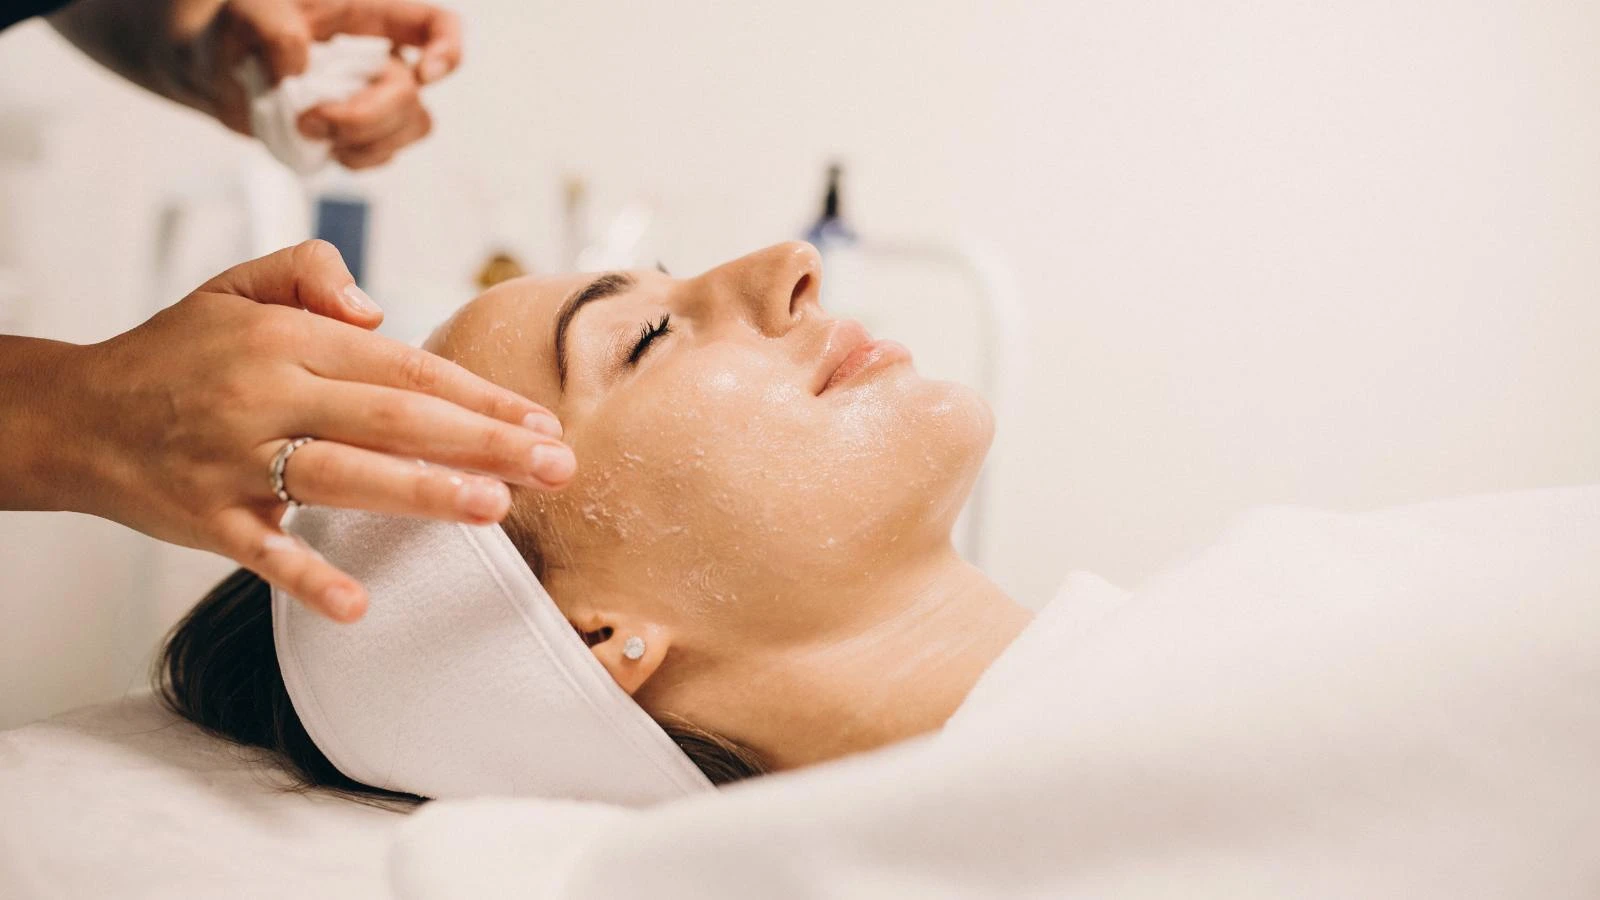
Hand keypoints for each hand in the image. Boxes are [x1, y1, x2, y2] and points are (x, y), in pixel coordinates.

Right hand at [56, 242, 569, 620]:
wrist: (72, 414)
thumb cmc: (175, 352)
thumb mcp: (236, 285)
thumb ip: (311, 271)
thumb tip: (379, 307)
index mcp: (287, 339)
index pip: (403, 366)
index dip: (477, 394)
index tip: (539, 421)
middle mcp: (266, 394)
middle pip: (394, 417)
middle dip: (484, 442)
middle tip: (556, 468)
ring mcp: (234, 459)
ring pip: (343, 474)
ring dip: (423, 491)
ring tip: (495, 507)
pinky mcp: (204, 518)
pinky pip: (261, 551)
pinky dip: (307, 576)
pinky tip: (359, 603)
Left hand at [207, 0, 460, 167]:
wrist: (216, 75)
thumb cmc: (237, 30)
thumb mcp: (244, 12)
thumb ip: (271, 28)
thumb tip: (301, 68)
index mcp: (368, 16)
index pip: (434, 25)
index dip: (447, 50)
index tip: (423, 76)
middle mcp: (381, 57)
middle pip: (412, 94)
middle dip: (366, 117)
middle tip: (310, 119)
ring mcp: (376, 98)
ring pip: (411, 128)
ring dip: (362, 141)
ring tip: (310, 131)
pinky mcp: (363, 134)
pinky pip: (385, 154)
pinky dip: (355, 157)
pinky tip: (324, 146)